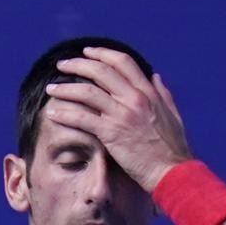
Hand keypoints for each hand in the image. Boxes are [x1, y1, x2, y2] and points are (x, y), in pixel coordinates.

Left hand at [44, 46, 192, 192]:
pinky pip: (82, 118)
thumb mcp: (173, 115)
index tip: (87, 52)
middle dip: (77, 64)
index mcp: (148, 92)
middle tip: (63, 65)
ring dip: (65, 88)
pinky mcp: (111, 133)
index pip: (122, 62)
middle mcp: (134, 98)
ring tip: (52, 88)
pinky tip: (53, 113)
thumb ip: (162, 94)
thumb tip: (155, 76)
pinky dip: (65, 114)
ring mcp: (121, 115)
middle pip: (100, 71)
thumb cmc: (173, 148)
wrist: (172, 172)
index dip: (102, 54)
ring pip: (86, 92)